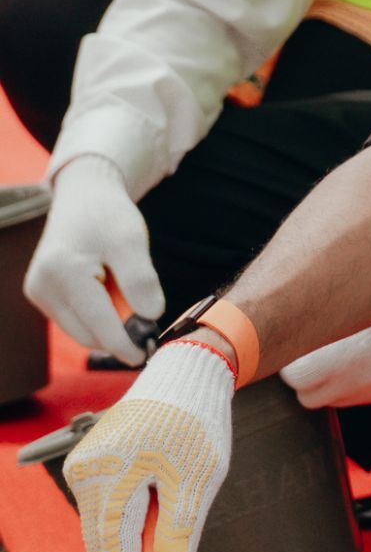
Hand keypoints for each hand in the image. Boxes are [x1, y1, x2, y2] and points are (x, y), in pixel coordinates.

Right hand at [24, 156, 164, 364]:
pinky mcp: (41, 295)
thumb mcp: (132, 240)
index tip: (149, 354)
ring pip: (81, 332)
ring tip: (121, 290)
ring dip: (108, 325)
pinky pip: (75, 321)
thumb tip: (151, 317)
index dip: (126, 344)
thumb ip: (141, 280)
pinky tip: (106, 291)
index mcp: (63, 271)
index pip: (98, 324)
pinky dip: (96, 317)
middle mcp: (42, 286)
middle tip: (147, 319)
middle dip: (119, 335)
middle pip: (89, 334)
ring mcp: (38, 292)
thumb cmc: (108, 217)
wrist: (83, 198)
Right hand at [64, 342, 234, 551]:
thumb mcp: (198, 480)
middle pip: (102, 543)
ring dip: (131, 542)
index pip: (113, 551)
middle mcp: (86, 474)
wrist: (185, 375)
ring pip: (103, 526)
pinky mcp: (93, 461)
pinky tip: (157, 511)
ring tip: (170, 533)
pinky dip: (128, 520)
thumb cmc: (194, 421)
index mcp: (108, 478)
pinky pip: (105, 506)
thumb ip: (180, 529)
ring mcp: (85, 466)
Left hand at [281, 269, 370, 409]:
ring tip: (341, 352)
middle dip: (307, 378)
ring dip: (329, 383)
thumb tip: (273, 340)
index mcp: (339, 356)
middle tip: (315, 354)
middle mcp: (359, 377)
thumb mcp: (333, 303)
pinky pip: (358, 397)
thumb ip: (304, 327)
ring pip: (332, 400)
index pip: (294, 379)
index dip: (292, 363)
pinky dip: (353, 382)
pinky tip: (362, 357)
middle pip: (309, 397)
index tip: (297, 348)